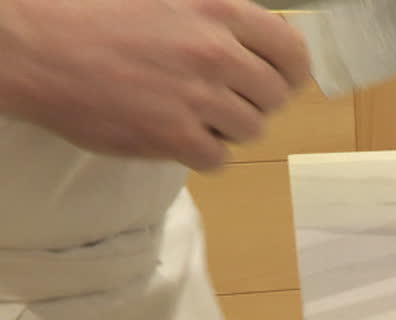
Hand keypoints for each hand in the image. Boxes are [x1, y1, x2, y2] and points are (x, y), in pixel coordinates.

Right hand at [0, 0, 310, 170]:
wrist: (33, 47)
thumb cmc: (93, 14)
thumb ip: (216, 17)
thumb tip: (257, 39)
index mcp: (218, 10)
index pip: (292, 52)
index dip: (289, 71)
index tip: (278, 79)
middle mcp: (215, 53)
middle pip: (275, 97)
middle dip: (255, 101)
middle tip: (224, 98)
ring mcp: (196, 98)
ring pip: (250, 130)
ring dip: (227, 127)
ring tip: (191, 112)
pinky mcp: (174, 138)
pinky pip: (218, 159)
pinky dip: (202, 152)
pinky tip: (176, 134)